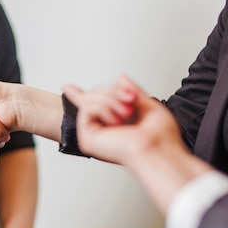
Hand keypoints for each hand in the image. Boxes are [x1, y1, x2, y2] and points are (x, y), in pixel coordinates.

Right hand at [65, 75, 183, 169]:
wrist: (159, 149)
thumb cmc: (160, 137)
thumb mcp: (148, 105)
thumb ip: (132, 91)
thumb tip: (120, 78)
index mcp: (115, 126)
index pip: (92, 107)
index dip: (79, 96)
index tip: (67, 87)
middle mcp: (103, 130)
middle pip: (94, 95)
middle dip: (114, 92)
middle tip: (131, 100)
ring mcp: (93, 134)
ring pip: (90, 99)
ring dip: (112, 99)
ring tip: (127, 113)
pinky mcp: (87, 138)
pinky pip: (87, 108)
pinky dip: (105, 109)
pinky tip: (116, 121)